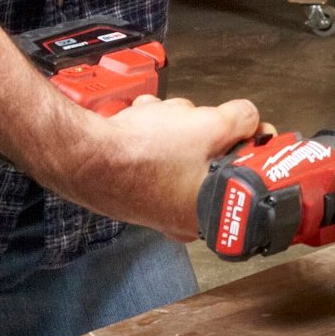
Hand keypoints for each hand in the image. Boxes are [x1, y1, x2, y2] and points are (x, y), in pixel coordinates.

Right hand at [47, 91, 260, 241]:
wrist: (82, 155)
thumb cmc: (142, 153)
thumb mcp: (211, 126)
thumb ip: (243, 120)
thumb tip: (253, 120)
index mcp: (204, 213)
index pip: (245, 179)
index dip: (250, 148)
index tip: (250, 131)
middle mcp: (179, 215)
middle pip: (214, 158)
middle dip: (204, 128)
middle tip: (192, 122)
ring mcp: (155, 200)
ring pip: (184, 147)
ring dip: (176, 123)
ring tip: (160, 121)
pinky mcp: (135, 182)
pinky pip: (157, 147)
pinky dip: (152, 129)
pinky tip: (142, 124)